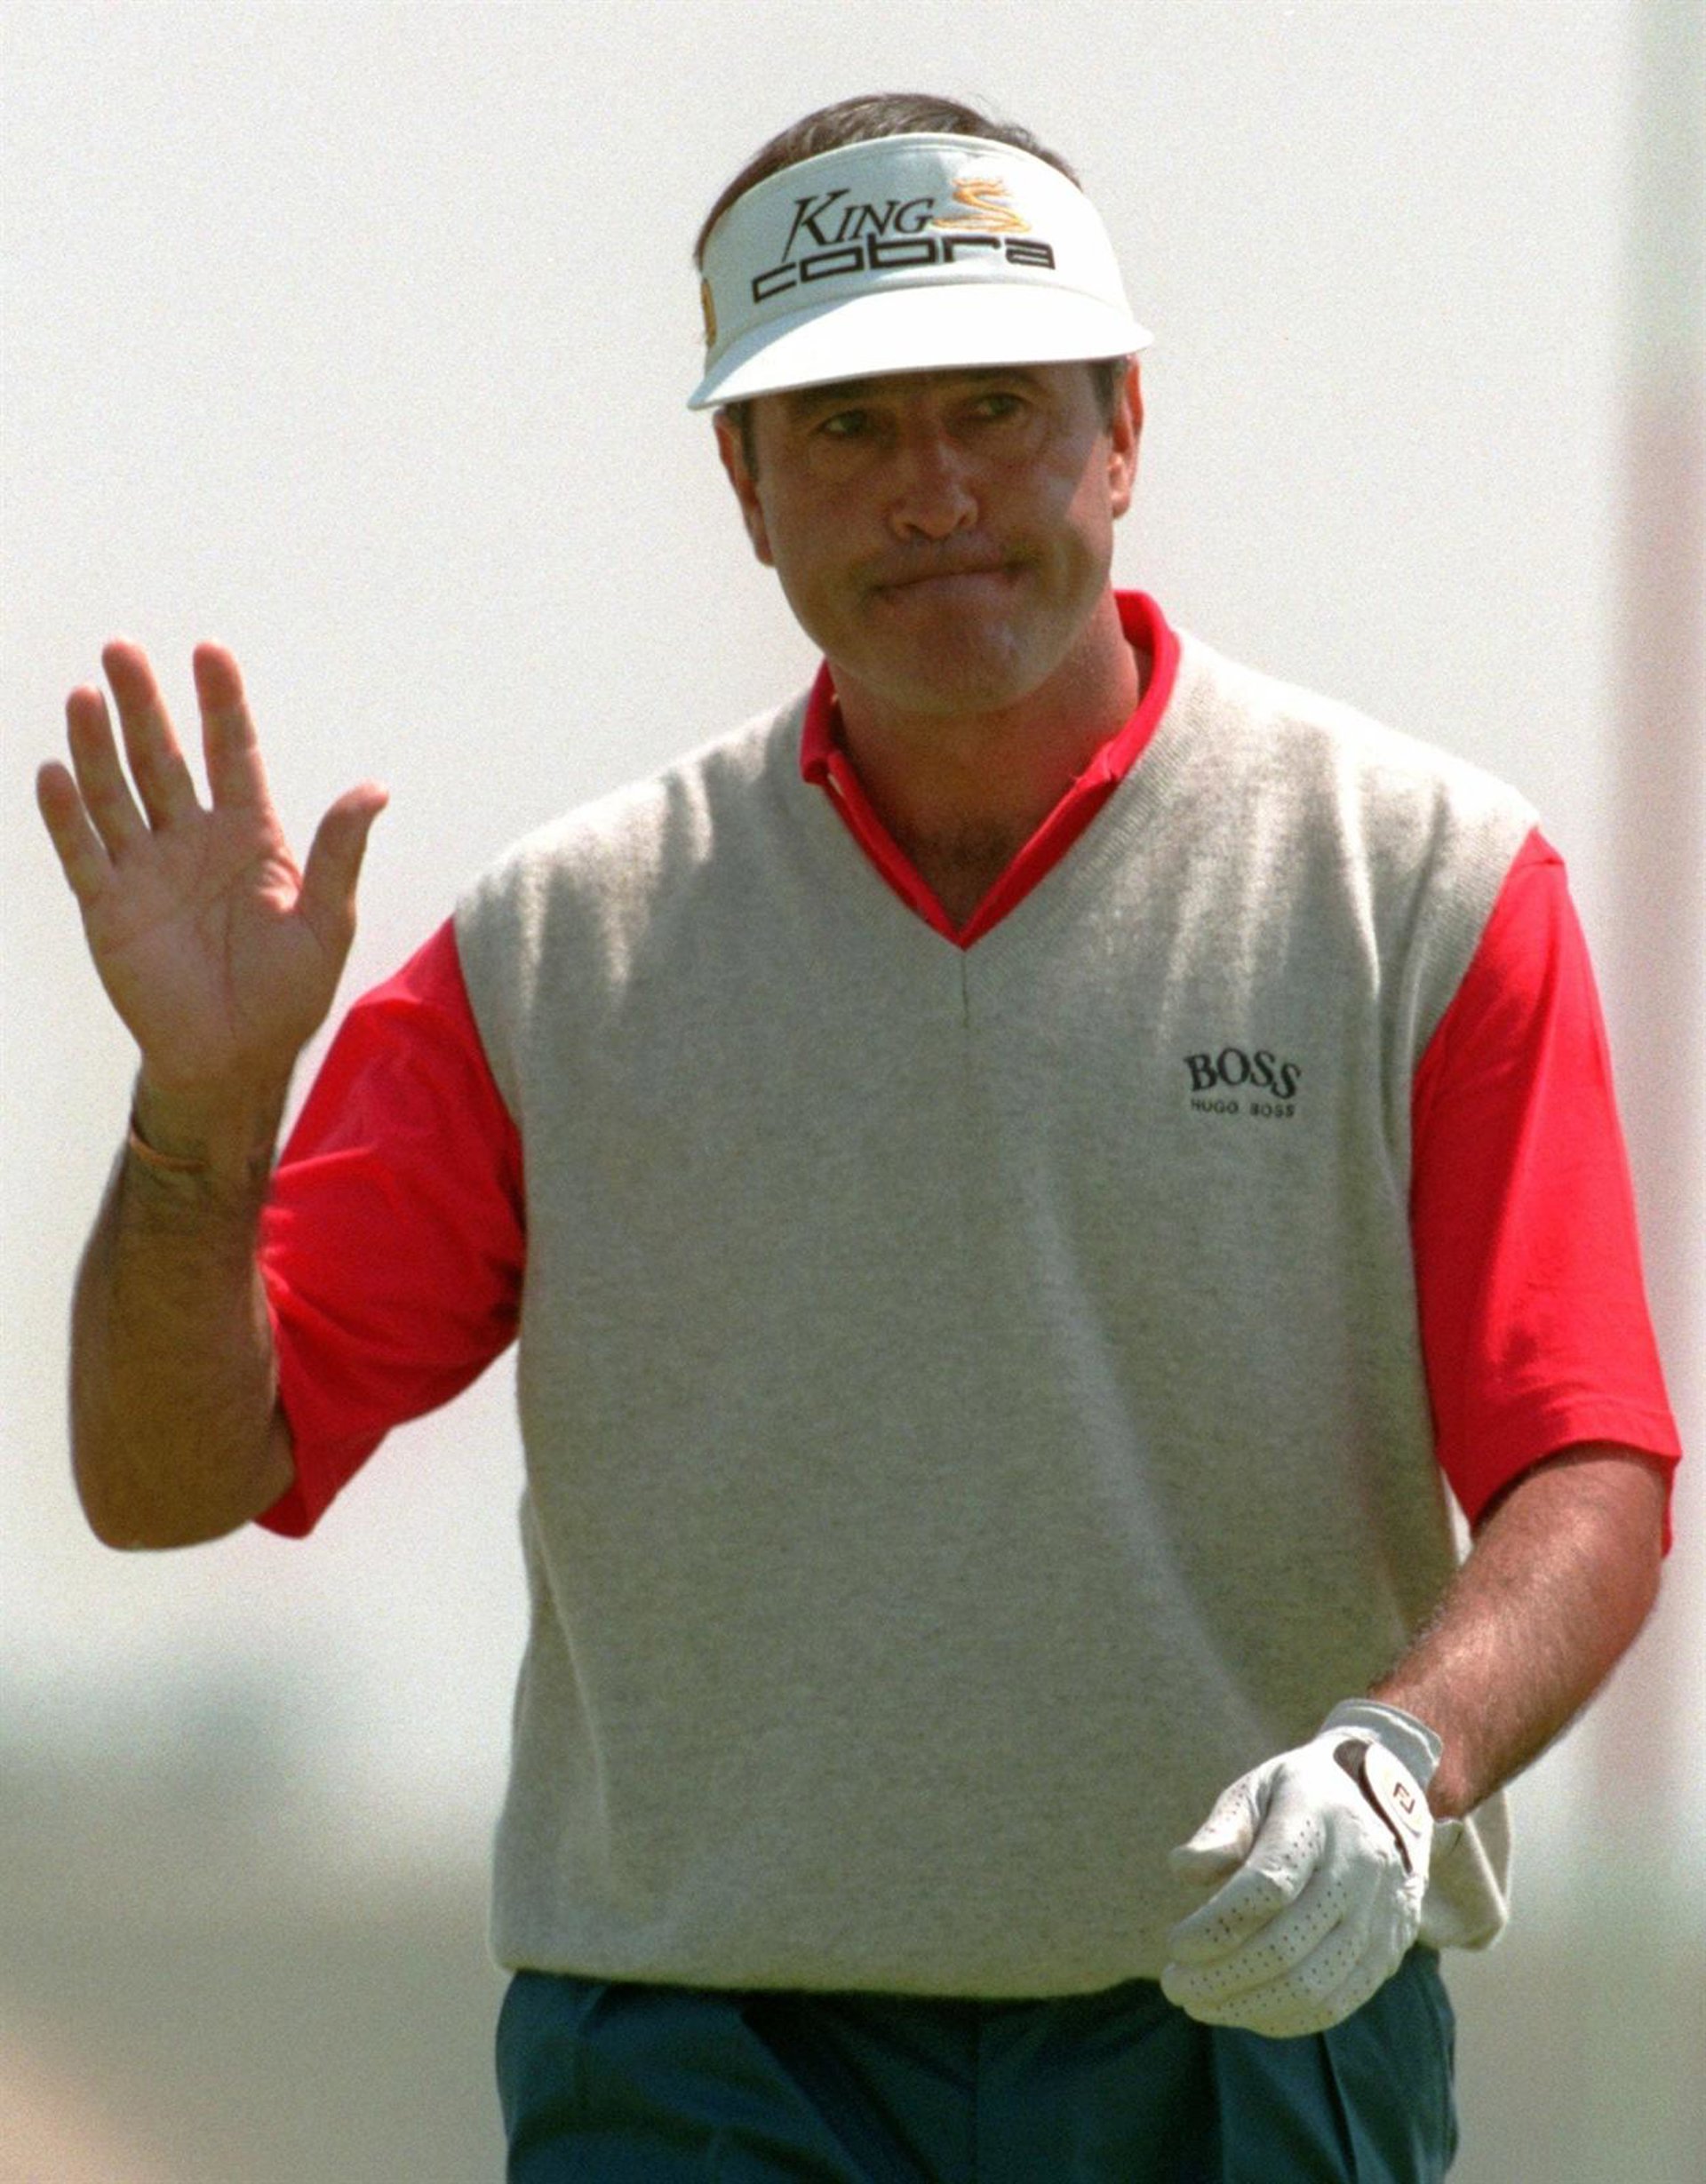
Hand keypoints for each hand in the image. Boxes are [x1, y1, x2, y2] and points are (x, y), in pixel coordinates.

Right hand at [37, 641, 385, 1145]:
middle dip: (143, 706)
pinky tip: (55, 772)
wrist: (234, 1059)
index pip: (233, 754)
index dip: (221, 705)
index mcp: (251, 837)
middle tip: (122, 650)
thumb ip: (340, 852)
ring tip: (85, 695)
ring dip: (97, 745)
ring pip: (116, 793)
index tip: (210, 652)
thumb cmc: (288, 995)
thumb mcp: (325, 922)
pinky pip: (83, 851)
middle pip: (162, 758)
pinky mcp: (109, 906)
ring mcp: (147, 870)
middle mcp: (194, 841)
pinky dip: (67, 814)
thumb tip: (375, 789)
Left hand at [1160, 1714, 1433, 2037]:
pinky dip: (1285, 2019)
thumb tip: (1182, 1868)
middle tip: (1173, 1984)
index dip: (1217, 1925)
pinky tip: (1244, 2010)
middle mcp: (1358, 1872)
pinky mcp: (1387, 1953)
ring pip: (1313, 1986)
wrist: (1390, 1801)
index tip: (1174, 1943)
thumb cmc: (1302, 1796)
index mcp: (1319, 1821)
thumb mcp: (1258, 1789)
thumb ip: (1223, 1829)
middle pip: (1287, 1946)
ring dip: (1247, 2006)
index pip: (1269, 1885)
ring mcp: (1379, 1918)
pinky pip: (1337, 2004)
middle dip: (1221, 1976)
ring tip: (1199, 2004)